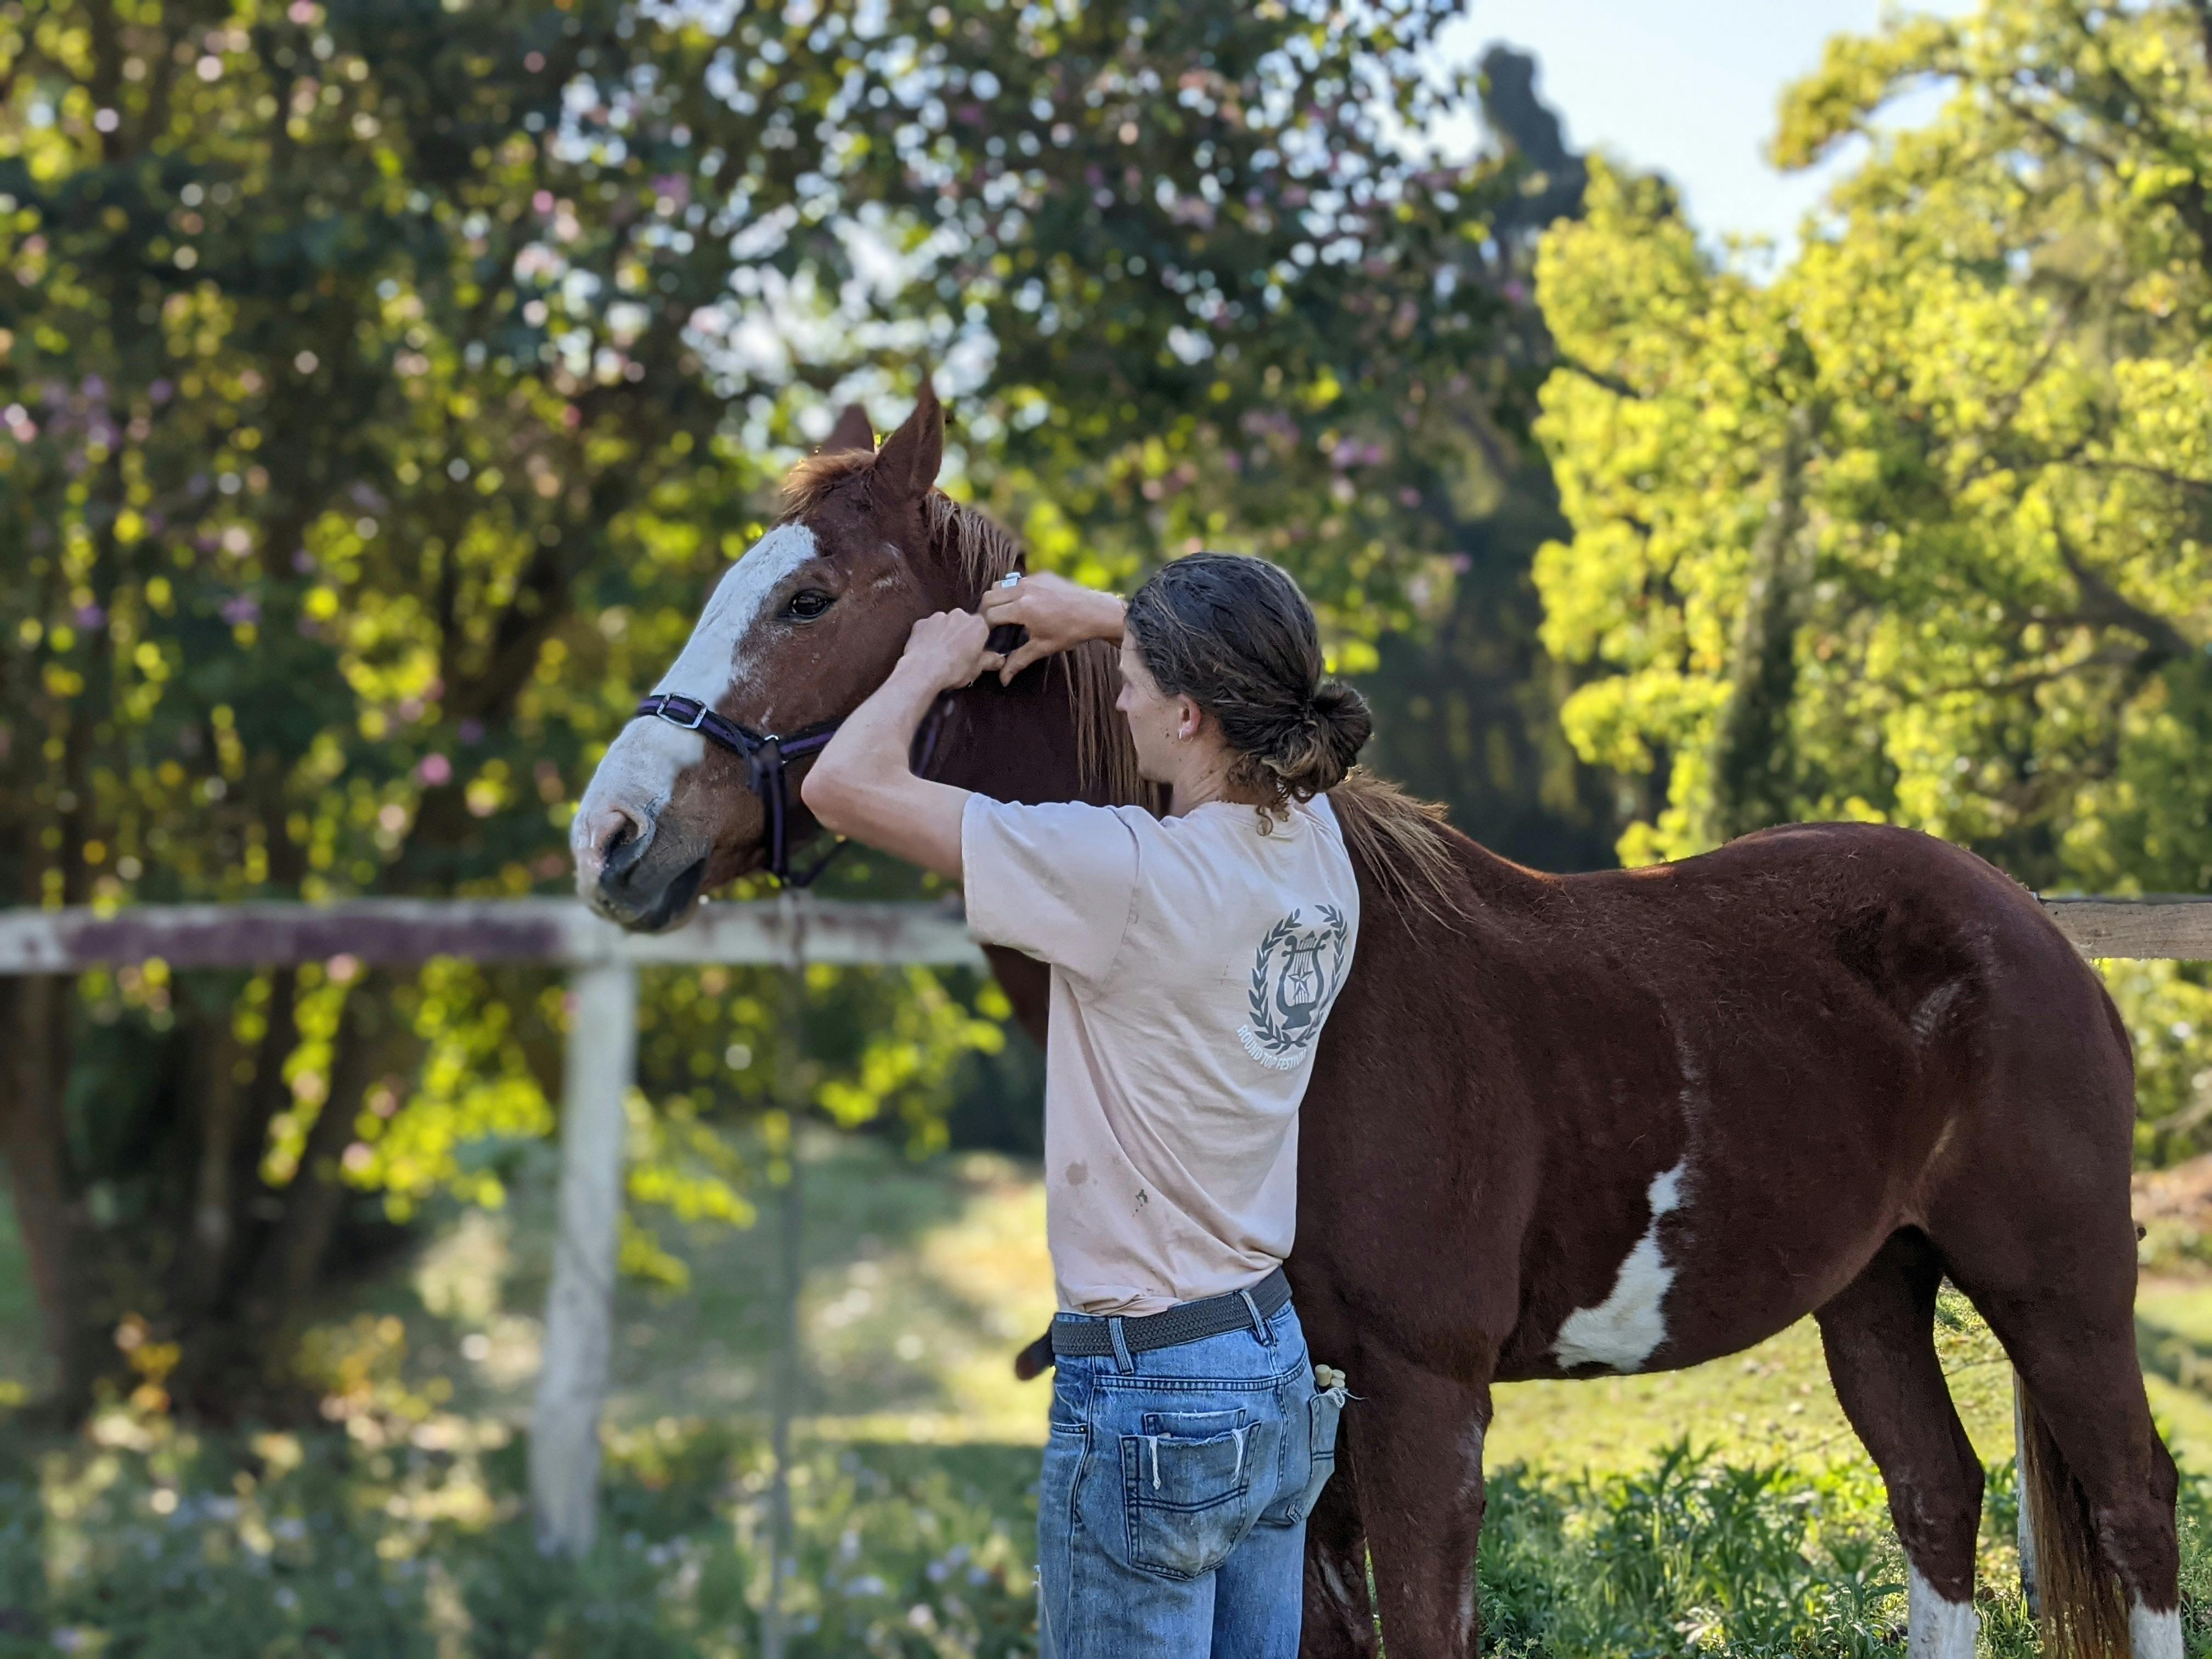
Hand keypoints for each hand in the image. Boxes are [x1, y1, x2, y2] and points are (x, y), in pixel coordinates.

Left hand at [900, 609, 1002, 692]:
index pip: (983, 627)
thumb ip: (989, 661)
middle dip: (961, 635)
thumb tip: (999, 660)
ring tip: (941, 653)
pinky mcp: (922, 623)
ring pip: (945, 623)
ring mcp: (939, 617)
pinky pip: (928, 627)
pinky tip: (927, 650)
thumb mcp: (976, 669)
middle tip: (958, 653)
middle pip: (963, 623)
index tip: (975, 650)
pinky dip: (929, 636)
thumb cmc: (953, 669)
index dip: (979, 640)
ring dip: (945, 634)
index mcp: (978, 625)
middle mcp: (959, 615)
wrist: (923, 670)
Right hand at [978, 571, 1125, 683]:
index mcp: (1022, 608)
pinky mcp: (1041, 574)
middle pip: (989, 597)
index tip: (987, 637)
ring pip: (1000, 585)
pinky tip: (1023, 605)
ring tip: (1004, 615)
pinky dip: (1014, 592)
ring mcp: (1032, 579)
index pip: (989, 616)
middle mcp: (1024, 589)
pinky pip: (1018, 581)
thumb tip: (1003, 679)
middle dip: (986, 612)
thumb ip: (1018, 661)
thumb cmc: (1071, 631)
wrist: (1097, 612)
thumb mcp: (1043, 648)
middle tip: (991, 626)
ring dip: (997, 599)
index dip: (984, 628)